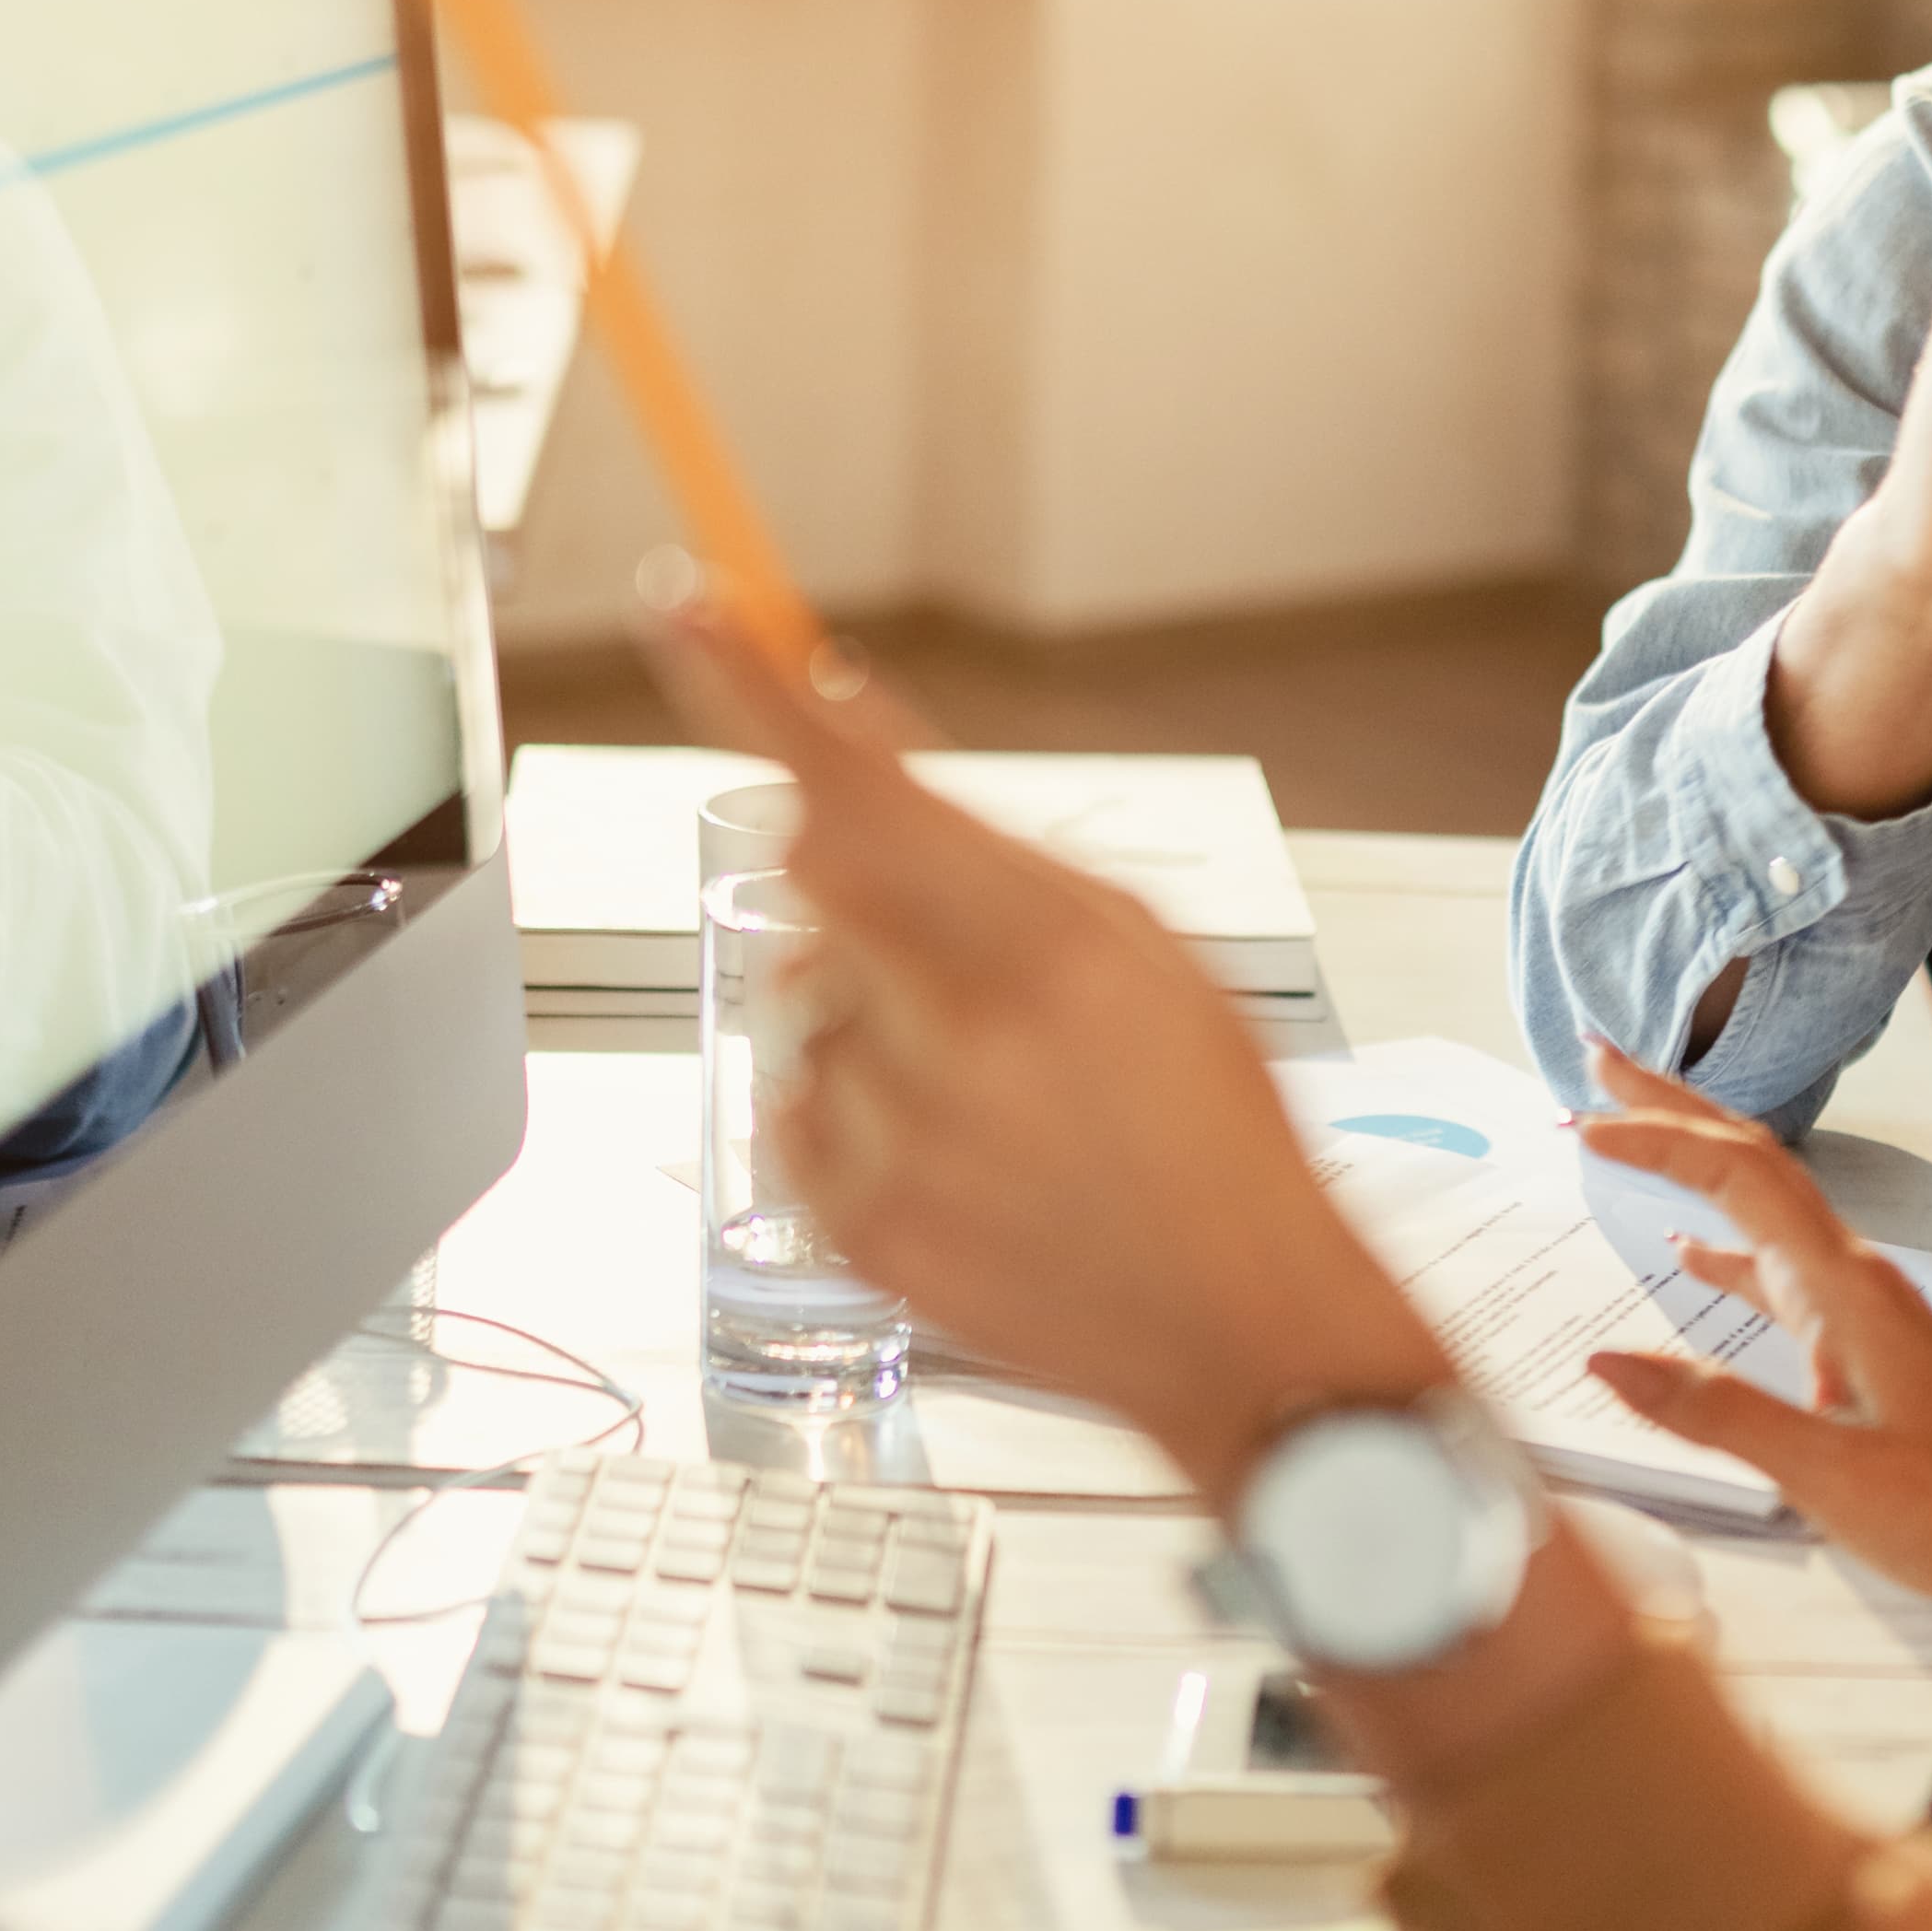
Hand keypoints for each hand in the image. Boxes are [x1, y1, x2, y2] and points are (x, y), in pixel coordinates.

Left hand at [647, 607, 1448, 1507]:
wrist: (1240, 1322)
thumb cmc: (1209, 1124)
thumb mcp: (1140, 947)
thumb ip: (988, 842)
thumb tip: (854, 725)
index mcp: (1046, 951)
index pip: (864, 789)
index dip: (760, 693)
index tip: (691, 608)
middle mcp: (959, 1041)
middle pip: (816, 886)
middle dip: (857, 884)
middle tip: (951, 947)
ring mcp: (897, 1143)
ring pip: (805, 1004)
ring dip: (867, 1013)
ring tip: (991, 1088)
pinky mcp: (856, 1229)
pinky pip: (795, 1110)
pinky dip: (853, 1110)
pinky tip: (956, 1150)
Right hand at [1573, 1047, 1931, 1644]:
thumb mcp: (1825, 1470)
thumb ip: (1713, 1413)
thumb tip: (1609, 1362)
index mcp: (1845, 1289)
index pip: (1740, 1176)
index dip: (1659, 1139)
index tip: (1586, 1125)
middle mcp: (1854, 1278)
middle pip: (1753, 1161)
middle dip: (1673, 1109)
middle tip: (1601, 1064)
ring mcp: (1861, 1306)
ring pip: (1765, 1209)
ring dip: (1695, 1165)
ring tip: (1630, 1135)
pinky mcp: (1864, 1343)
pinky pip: (1783, 1271)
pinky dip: (1728, 1251)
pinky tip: (1692, 1256)